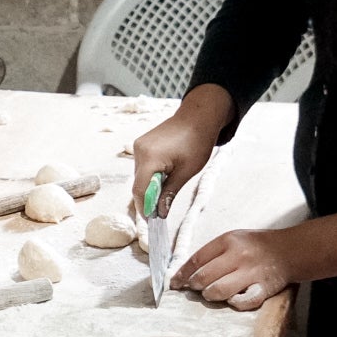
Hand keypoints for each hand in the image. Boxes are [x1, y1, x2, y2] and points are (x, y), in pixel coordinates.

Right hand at [129, 87, 229, 218]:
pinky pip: (142, 166)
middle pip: (138, 184)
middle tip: (160, 211)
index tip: (152, 220)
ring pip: (140, 176)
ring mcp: (139, 146)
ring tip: (165, 192)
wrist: (198, 117)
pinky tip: (163, 178)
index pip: (140, 190)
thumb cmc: (197, 142)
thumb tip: (160, 212)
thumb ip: (169, 193)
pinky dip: (150, 176)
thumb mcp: (186, 172)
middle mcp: (139, 151)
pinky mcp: (142, 144)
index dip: (145, 207)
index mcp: (150, 157)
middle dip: (148, 199)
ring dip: (150, 187)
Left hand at [173, 227, 295, 309]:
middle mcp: (238, 256)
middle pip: (204, 276)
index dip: (182, 274)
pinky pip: (244, 302)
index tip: (175, 283)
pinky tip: (232, 300)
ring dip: (210, 295)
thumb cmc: (257, 246)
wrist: (289, 250)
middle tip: (195, 289)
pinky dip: (234, 303)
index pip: (197, 259)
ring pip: (219, 290)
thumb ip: (213, 252)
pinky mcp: (263, 288)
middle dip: (194, 286)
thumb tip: (187, 272)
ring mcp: (251, 272)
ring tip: (211, 293)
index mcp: (228, 241)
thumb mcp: (234, 239)